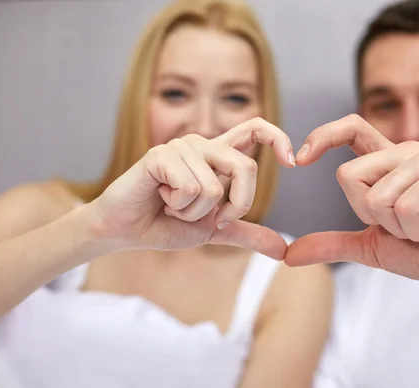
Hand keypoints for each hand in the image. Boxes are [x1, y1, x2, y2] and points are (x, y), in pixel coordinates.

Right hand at [88, 118, 294, 259]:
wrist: (125, 232)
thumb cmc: (166, 225)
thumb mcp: (215, 231)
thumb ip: (247, 233)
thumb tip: (283, 249)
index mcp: (218, 156)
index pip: (255, 128)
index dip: (278, 138)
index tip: (292, 162)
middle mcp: (203, 145)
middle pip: (247, 168)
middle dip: (236, 206)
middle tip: (211, 219)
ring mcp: (182, 147)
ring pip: (214, 188)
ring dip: (195, 212)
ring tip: (173, 205)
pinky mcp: (161, 155)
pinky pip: (191, 188)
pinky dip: (178, 207)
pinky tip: (160, 198)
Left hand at [285, 114, 418, 282]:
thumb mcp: (372, 245)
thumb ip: (333, 244)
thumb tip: (290, 255)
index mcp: (389, 162)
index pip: (352, 128)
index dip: (324, 136)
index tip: (299, 159)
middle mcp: (408, 152)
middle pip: (349, 176)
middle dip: (370, 215)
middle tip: (405, 223)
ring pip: (378, 197)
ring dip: (398, 227)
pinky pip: (406, 206)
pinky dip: (417, 229)